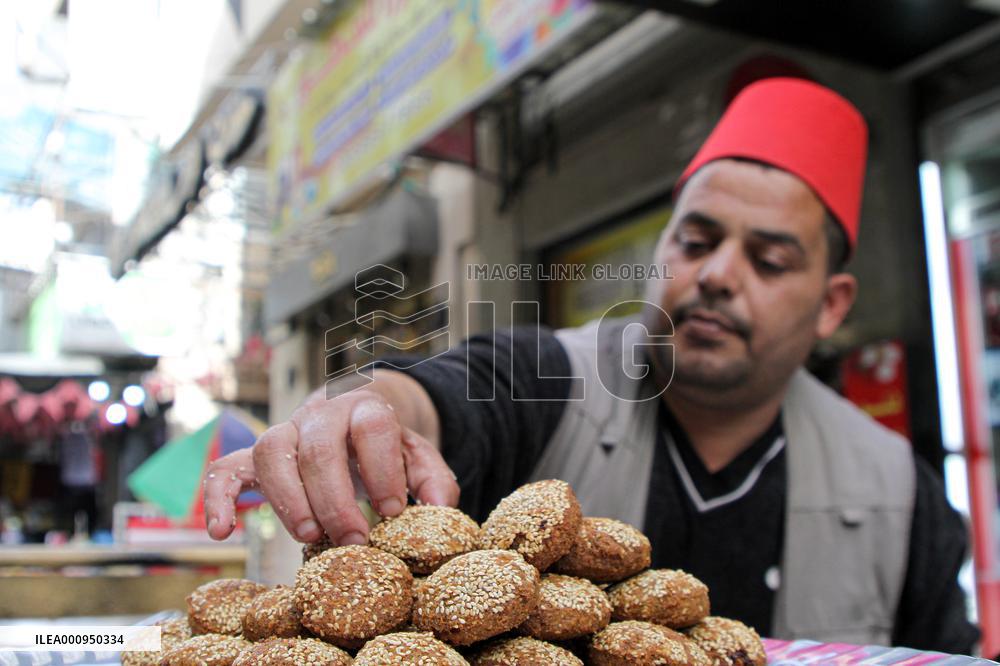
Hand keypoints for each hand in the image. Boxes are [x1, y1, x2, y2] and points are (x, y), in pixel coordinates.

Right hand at [203, 389, 458, 544]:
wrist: (352, 417)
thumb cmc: (385, 447)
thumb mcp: (417, 455)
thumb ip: (433, 479)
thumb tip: (440, 509)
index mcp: (365, 408)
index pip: (372, 427)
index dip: (383, 470)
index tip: (393, 511)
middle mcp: (321, 414)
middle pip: (319, 446)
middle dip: (335, 498)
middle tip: (353, 538)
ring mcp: (285, 431)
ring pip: (271, 450)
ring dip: (288, 498)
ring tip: (310, 536)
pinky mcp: (255, 456)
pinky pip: (226, 468)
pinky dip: (219, 497)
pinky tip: (222, 532)